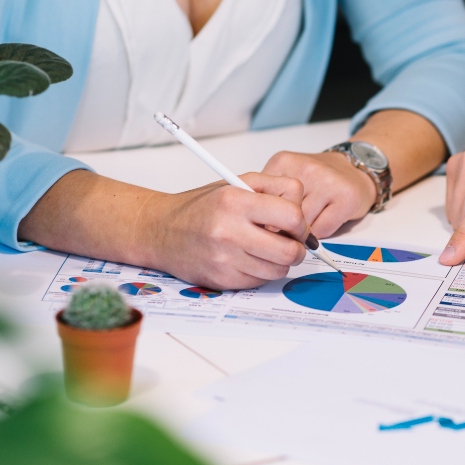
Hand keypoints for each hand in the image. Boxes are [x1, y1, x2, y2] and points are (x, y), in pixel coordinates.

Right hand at [140, 173, 308, 289]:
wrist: (160, 230)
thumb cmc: (203, 206)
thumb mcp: (237, 183)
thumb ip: (275, 189)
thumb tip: (303, 215)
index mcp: (235, 202)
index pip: (292, 216)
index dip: (301, 223)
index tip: (295, 224)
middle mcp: (229, 232)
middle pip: (290, 251)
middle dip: (296, 248)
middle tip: (289, 242)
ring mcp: (225, 260)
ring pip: (278, 270)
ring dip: (279, 262)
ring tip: (265, 248)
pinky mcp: (222, 280)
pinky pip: (260, 282)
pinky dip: (261, 271)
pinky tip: (248, 258)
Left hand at [263, 151, 376, 237]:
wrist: (356, 168)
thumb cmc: (319, 178)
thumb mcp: (286, 177)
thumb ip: (269, 197)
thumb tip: (261, 229)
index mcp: (284, 162)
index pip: (263, 202)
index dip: (266, 217)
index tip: (272, 221)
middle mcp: (306, 169)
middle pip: (283, 215)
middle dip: (286, 227)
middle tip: (294, 223)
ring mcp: (328, 182)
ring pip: (303, 225)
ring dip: (305, 231)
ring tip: (312, 218)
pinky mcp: (346, 198)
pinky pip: (323, 230)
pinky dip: (322, 233)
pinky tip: (325, 219)